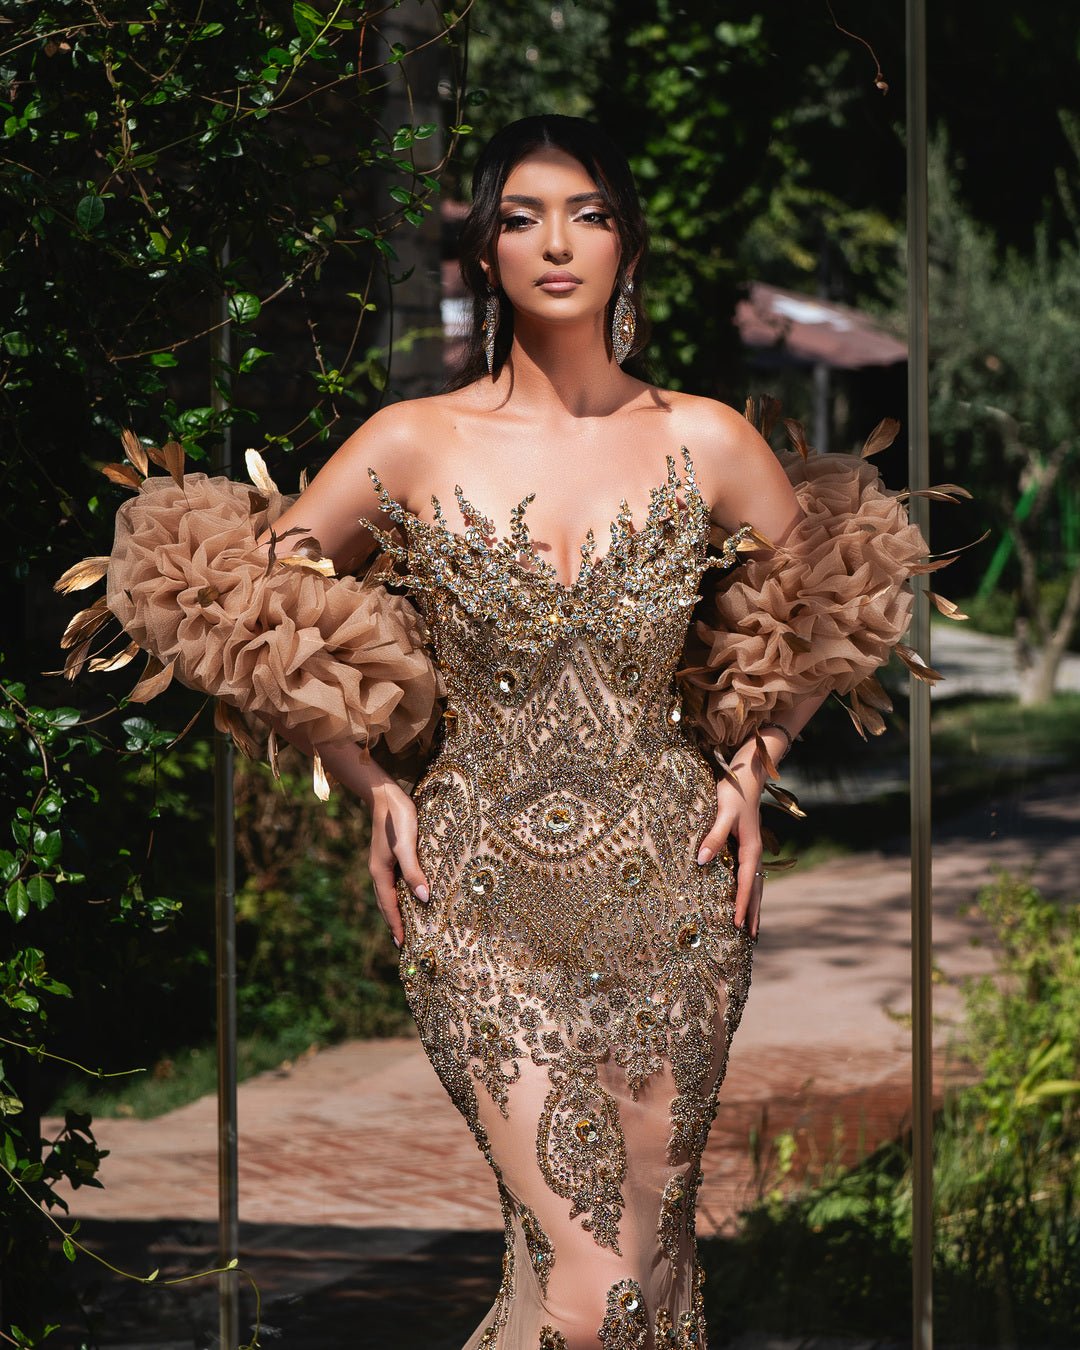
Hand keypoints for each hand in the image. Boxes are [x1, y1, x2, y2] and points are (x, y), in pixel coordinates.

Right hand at [367, 779, 429, 946]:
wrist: (386, 794)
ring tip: (404, 924)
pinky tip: (407, 894)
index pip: (389, 906)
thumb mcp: (408, 846)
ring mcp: (382, 862)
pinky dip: (398, 895)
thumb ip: (414, 871)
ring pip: (388, 893)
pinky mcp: (388, 854)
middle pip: (385, 903)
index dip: (396, 925)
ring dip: (395, 910)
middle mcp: (378, 870)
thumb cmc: (399, 819)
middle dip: (393, 922)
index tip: (402, 944)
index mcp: (380, 872)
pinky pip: (392, 882)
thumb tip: (424, 898)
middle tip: (402, 943)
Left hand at [696, 760, 765, 939]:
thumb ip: (713, 837)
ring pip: (756, 884)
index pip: (746, 884)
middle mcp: (755, 853)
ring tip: (752, 926)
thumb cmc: (732, 793)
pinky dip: (750, 891)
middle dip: (752, 913)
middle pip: (756, 890)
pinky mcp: (747, 846)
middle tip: (750, 938)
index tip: (737, 926)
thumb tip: (702, 861)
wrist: (746, 777)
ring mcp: (752, 851)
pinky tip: (744, 897)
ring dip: (753, 905)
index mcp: (751, 849)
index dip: (741, 905)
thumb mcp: (721, 813)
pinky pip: (750, 876)